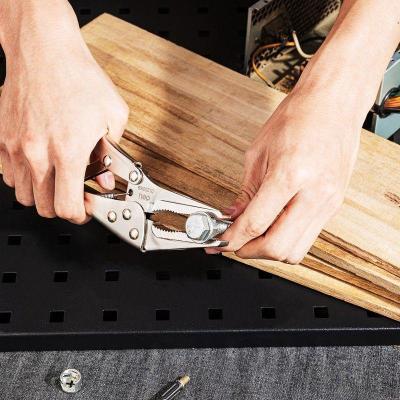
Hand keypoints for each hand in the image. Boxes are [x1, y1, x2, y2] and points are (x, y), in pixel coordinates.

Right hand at [0, 1, 128, 223]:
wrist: (44, 49)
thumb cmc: (78, 77)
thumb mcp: (113, 116)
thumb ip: (111, 155)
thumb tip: (105, 180)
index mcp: (68, 152)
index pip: (67, 207)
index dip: (79, 215)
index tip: (86, 209)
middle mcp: (37, 154)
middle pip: (44, 207)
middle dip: (63, 207)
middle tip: (75, 195)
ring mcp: (16, 147)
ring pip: (24, 194)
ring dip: (43, 195)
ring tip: (57, 181)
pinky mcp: (2, 138)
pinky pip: (8, 175)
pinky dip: (24, 179)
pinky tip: (39, 167)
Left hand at [213, 90, 359, 263]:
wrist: (333, 104)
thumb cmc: (298, 118)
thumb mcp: (259, 152)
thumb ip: (246, 191)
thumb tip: (234, 216)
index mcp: (290, 175)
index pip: (256, 224)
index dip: (233, 239)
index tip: (221, 242)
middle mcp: (314, 194)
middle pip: (277, 248)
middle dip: (249, 251)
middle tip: (235, 242)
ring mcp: (328, 202)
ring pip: (295, 251)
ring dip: (269, 250)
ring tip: (253, 236)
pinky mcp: (334, 205)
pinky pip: (307, 238)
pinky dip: (286, 239)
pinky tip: (273, 227)